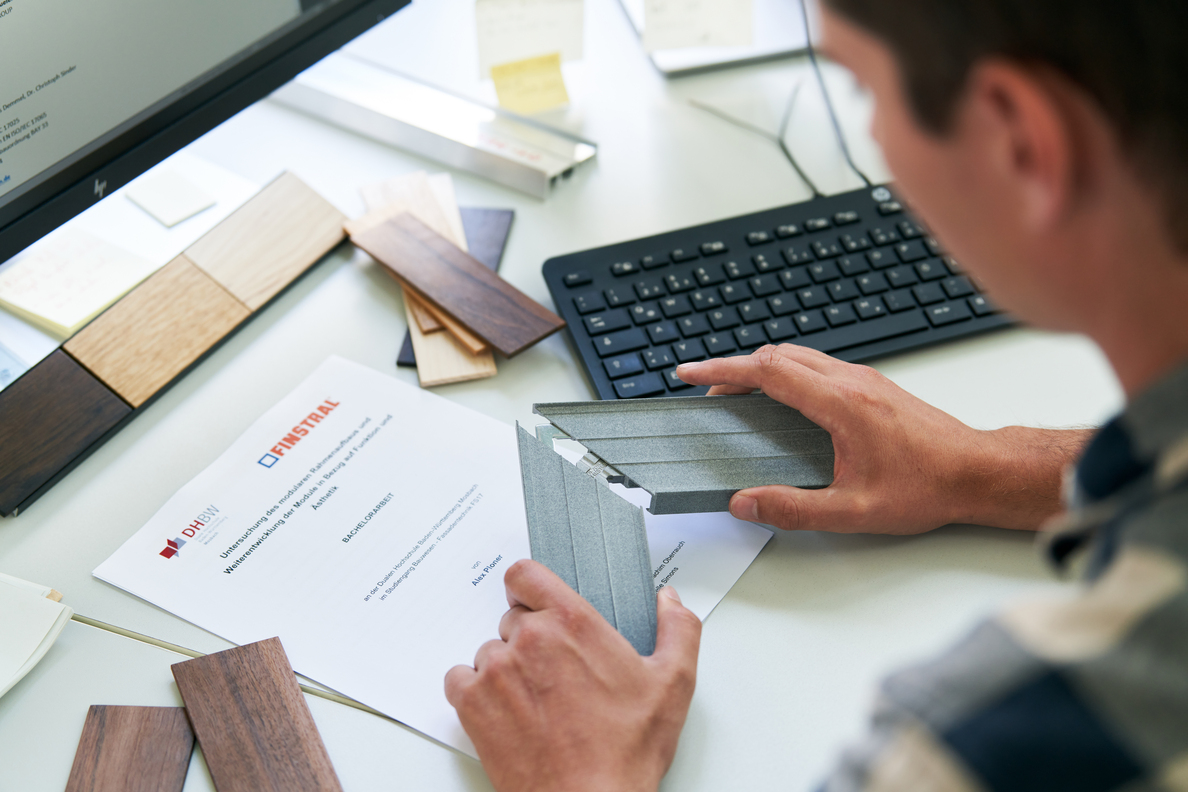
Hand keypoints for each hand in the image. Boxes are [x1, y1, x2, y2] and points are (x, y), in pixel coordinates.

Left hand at [445, 560, 701, 791]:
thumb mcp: (674, 685)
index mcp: (573, 622)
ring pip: (490, 651)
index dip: (529, 587)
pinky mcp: (472, 704)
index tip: (537, 603)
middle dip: (531, 639)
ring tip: (537, 702)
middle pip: (513, 618)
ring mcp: (496, 670)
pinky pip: (461, 680)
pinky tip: (508, 714)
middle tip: (556, 673)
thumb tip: (669, 600)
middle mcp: (529, 638)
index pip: (525, 574)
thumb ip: (678, 629)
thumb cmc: (626, 752)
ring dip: (507, 669)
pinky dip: (478, 693)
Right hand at [677, 344, 1086, 532]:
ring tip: (736, 390)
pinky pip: (817, 364)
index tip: (691, 372)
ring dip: (760, 366)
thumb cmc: (929, 486)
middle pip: (777, 355)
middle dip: (733, 367)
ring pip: (798, 355)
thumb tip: (747, 502)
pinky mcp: (873, 386)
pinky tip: (782, 396)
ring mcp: (864, 380)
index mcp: (840, 404)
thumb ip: (794, 508)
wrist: (978, 471)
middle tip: (705, 387)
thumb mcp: (854, 511)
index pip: (767, 371)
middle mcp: (851, 381)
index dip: (722, 369)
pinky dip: (785, 371)